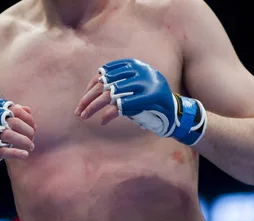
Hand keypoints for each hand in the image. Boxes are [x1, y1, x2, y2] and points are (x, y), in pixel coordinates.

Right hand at [0, 97, 35, 194]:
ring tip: (31, 145)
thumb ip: (9, 114)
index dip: (22, 115)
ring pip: (2, 135)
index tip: (33, 124)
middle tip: (33, 135)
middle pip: (5, 119)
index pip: (5, 106)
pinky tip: (24, 154)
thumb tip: (28, 109)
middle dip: (24, 127)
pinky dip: (14, 153)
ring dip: (21, 140)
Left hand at [75, 58, 205, 143]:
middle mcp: (139, 72)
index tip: (83, 99)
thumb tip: (91, 91)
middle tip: (78, 110)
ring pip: (110, 95)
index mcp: (135, 65)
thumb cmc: (151, 103)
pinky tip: (102, 121)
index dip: (91, 86)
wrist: (175, 113)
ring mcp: (144, 84)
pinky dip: (108, 115)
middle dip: (88, 98)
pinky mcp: (147, 99)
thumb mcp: (134, 90)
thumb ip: (118, 86)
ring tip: (84, 116)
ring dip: (93, 107)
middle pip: (105, 84)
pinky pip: (121, 106)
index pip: (105, 72)